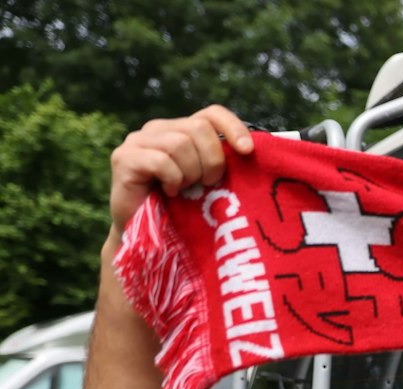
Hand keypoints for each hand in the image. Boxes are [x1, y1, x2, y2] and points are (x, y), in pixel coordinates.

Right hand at [107, 106, 254, 236]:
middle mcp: (158, 128)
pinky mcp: (124, 158)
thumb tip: (250, 151)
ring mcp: (138, 140)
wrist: (146, 233)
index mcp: (181, 130)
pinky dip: (173, 180)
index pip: (212, 114)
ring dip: (190, 173)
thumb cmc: (182, 208)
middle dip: (212, 160)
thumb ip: (220, 161)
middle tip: (207, 183)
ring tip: (185, 190)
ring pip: (180, 144)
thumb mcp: (207, 180)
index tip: (247, 151)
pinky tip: (170, 193)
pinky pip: (161, 161)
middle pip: (198, 127)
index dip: (233, 127)